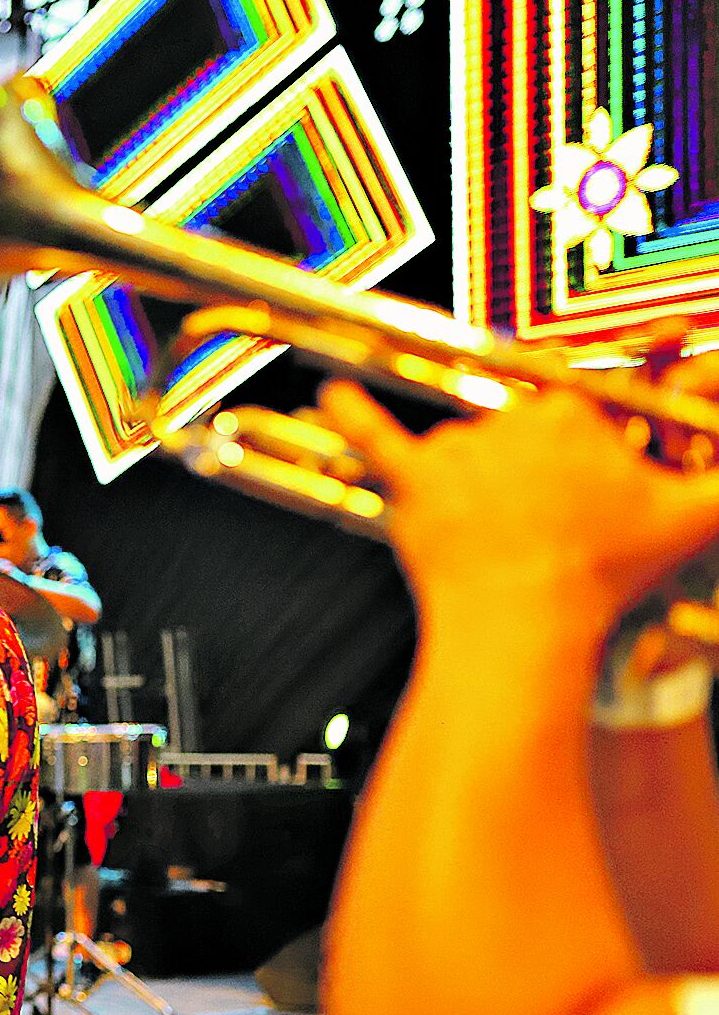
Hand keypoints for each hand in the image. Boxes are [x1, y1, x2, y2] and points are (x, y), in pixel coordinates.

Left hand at [321, 379, 718, 633]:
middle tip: (542, 526)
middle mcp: (512, 418)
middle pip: (516, 434)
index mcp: (576, 414)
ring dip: (472, 484)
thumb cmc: (601, 574)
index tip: (578, 480)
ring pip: (463, 452)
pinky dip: (351, 414)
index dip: (581, 450)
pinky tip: (332, 393)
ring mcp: (460, 448)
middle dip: (529, 475)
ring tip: (491, 533)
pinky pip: (374, 436)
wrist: (524, 621)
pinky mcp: (414, 481)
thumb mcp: (695, 518)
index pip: (576, 409)